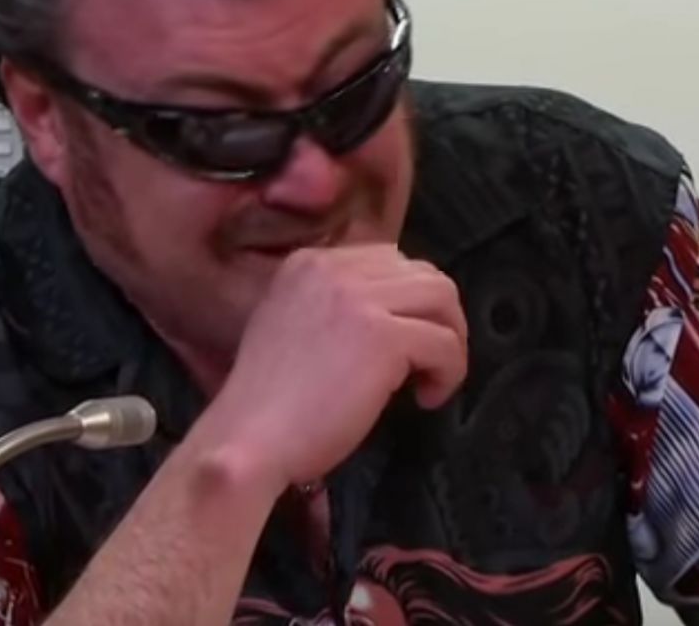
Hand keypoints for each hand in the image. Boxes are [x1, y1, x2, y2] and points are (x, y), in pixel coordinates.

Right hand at [209, 245, 467, 487]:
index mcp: (307, 262)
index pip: (384, 258)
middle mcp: (333, 268)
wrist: (248, 439)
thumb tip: (389, 313)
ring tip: (431, 378)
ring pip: (442, 296)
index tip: (401, 341)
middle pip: (420, 271)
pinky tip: (426, 399)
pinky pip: (445, 342)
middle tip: (428, 360)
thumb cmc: (267, 401)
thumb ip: (332, 305)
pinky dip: (448, 372)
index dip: (404, 301)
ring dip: (450, 339)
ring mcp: (358, 298)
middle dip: (436, 315)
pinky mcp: (383, 336)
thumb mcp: (291, 324)